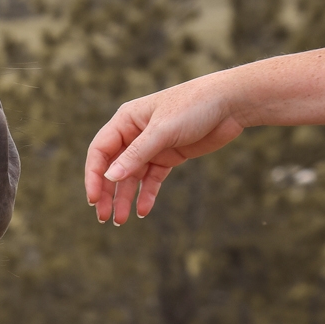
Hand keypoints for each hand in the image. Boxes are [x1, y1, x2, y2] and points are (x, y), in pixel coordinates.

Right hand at [84, 74, 247, 224]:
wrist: (230, 103)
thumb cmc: (193, 106)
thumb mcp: (162, 131)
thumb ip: (136, 155)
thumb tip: (109, 177)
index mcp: (125, 121)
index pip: (100, 151)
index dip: (94, 176)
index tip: (94, 199)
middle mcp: (134, 134)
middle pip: (113, 167)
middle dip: (107, 192)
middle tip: (104, 217)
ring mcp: (152, 146)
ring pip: (132, 177)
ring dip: (125, 197)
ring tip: (121, 220)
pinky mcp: (169, 156)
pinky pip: (153, 179)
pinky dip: (147, 194)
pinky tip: (143, 210)